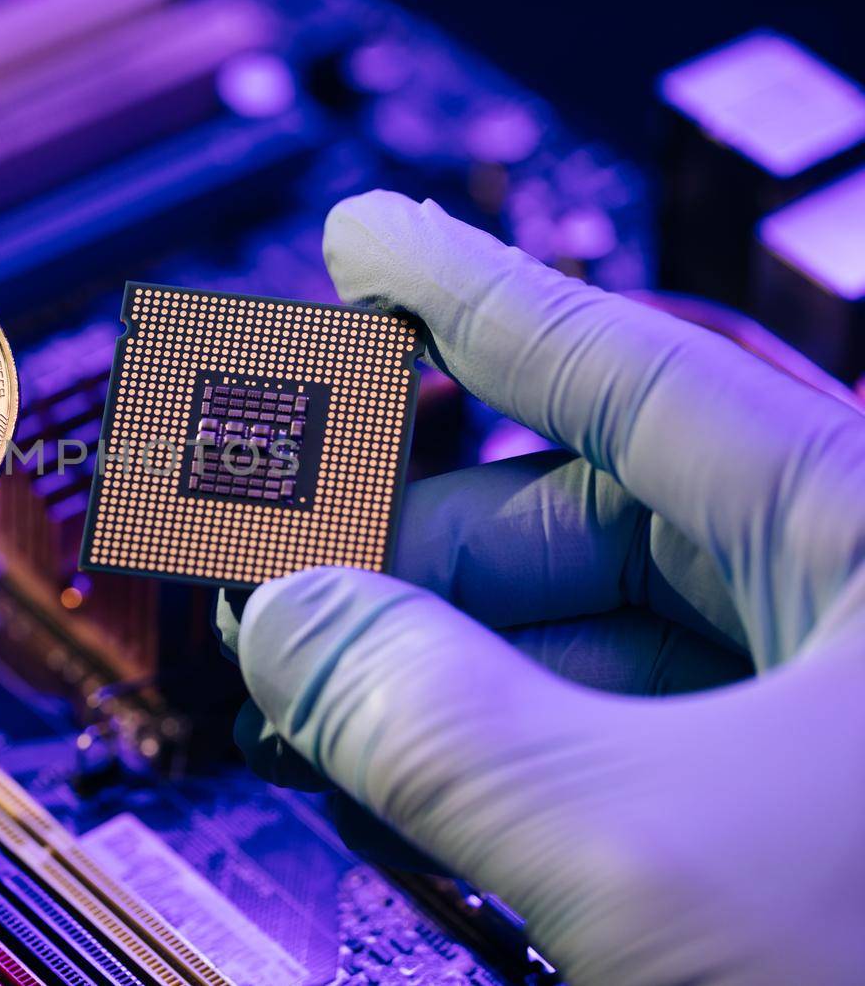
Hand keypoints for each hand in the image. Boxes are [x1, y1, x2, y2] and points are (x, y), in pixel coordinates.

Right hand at [218, 192, 864, 984]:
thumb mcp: (650, 853)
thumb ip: (433, 724)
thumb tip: (287, 622)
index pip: (620, 362)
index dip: (465, 293)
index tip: (366, 241)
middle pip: (599, 508)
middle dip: (423, 542)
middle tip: (286, 574)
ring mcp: (854, 697)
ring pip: (617, 630)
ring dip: (464, 662)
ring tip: (334, 701)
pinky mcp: (830, 797)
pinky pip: (650, 728)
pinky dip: (536, 744)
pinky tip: (445, 778)